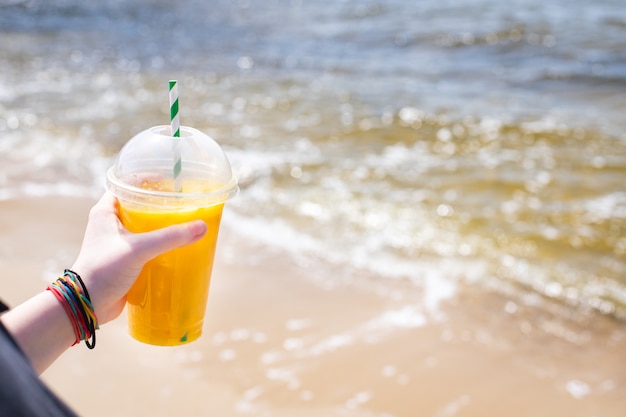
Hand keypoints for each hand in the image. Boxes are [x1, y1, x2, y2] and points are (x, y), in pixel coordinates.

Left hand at [70, 192, 207, 323]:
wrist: (86, 305)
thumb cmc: (103, 270)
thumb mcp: (138, 249)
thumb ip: (170, 237)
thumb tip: (202, 227)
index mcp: (106, 211)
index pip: (128, 185)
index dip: (148, 179)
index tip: (171, 179)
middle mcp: (111, 224)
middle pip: (141, 206)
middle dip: (162, 204)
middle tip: (185, 201)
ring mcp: (119, 243)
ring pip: (146, 227)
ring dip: (164, 226)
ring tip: (187, 222)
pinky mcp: (126, 260)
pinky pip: (148, 247)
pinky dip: (162, 246)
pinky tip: (179, 247)